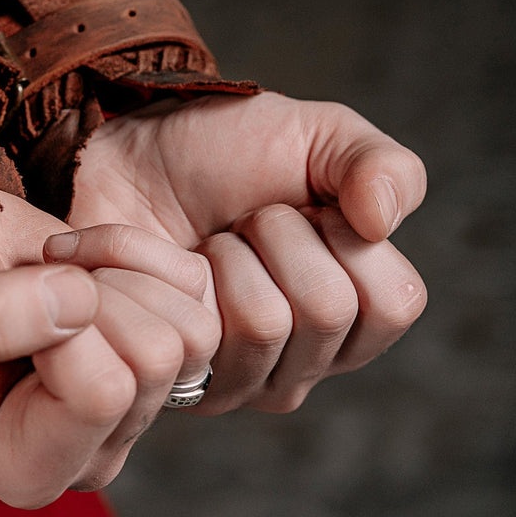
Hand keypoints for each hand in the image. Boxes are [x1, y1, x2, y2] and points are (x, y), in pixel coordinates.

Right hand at [0, 191, 217, 504]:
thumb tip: (76, 307)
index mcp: (25, 466)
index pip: (98, 394)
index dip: (55, 324)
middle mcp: (93, 447)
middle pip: (153, 359)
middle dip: (90, 292)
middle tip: (28, 281)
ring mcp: (135, 400)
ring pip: (188, 328)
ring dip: (113, 269)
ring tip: (50, 270)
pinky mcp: (163, 343)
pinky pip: (197, 286)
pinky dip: (134, 246)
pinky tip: (78, 255)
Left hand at [56, 91, 427, 413]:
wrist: (122, 155)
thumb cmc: (220, 150)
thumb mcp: (318, 135)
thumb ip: (383, 166)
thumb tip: (383, 221)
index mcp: (356, 316)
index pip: (393, 303)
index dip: (345, 236)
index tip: (304, 207)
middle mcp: (304, 362)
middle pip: (327, 311)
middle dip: (278, 235)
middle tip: (242, 220)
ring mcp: (239, 381)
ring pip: (263, 323)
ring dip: (225, 254)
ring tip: (203, 243)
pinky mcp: (175, 380)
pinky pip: (197, 331)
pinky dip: (172, 271)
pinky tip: (165, 265)